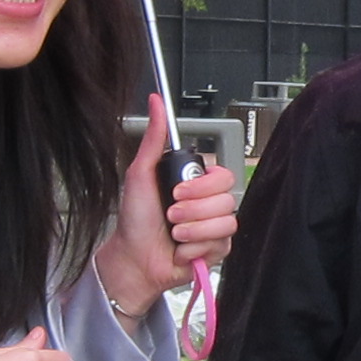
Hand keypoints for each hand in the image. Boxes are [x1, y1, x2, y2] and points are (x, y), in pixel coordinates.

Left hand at [95, 95, 241, 318]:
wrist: (133, 259)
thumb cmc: (135, 220)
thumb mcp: (140, 173)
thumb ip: (154, 137)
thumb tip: (155, 102)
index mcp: (196, 183)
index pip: (223, 175)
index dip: (201, 186)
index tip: (176, 192)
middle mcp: (208, 203)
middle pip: (227, 199)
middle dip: (192, 211)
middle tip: (171, 215)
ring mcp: (214, 227)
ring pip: (225, 222)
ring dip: (192, 231)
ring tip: (174, 234)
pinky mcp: (217, 249)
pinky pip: (221, 244)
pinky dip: (195, 248)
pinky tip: (182, 248)